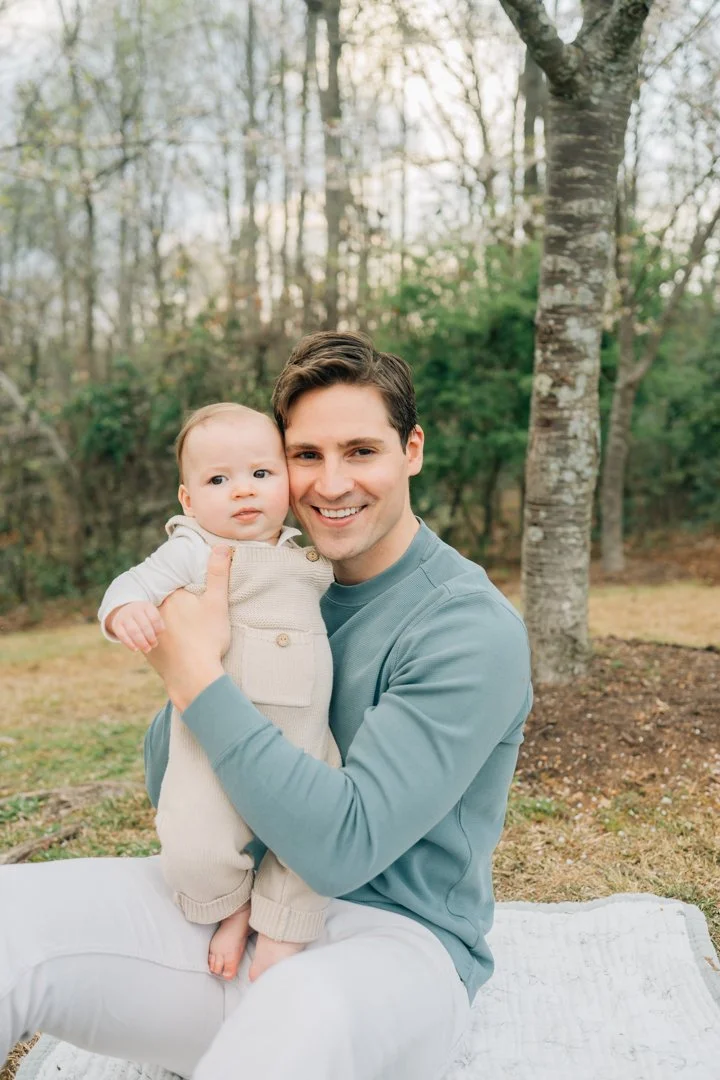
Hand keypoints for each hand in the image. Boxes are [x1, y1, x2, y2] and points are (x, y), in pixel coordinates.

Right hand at [109, 601, 164, 652]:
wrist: (124, 609)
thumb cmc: (143, 616)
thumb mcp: (150, 614)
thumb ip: (156, 623)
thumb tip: (157, 636)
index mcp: (146, 606)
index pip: (154, 618)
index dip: (158, 629)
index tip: (158, 635)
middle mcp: (134, 610)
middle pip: (144, 625)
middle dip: (151, 638)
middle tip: (154, 645)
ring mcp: (124, 617)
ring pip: (134, 631)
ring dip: (142, 643)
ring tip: (147, 649)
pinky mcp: (116, 625)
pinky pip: (123, 635)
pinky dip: (130, 644)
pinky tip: (136, 649)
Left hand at [145, 546, 232, 710]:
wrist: (194, 676)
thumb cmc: (207, 638)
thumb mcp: (217, 602)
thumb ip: (217, 573)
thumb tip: (221, 546)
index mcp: (171, 596)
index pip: (176, 585)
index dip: (186, 590)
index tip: (194, 598)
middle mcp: (154, 611)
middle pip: (164, 602)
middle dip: (174, 606)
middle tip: (191, 617)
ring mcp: (148, 631)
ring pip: (156, 621)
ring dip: (165, 624)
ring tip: (183, 631)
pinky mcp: (148, 651)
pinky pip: (153, 640)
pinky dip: (162, 641)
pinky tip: (175, 647)